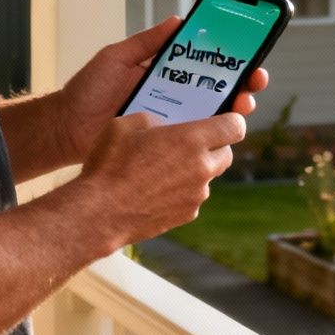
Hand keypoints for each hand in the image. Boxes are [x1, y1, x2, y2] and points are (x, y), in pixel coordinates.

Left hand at [51, 15, 268, 165]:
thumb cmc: (88, 89)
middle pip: (217, 92)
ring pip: (210, 118)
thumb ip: (147, 42)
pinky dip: (208, 138)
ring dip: (232, 111)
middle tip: (253, 81)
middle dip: (242, 85)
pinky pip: (191, 141)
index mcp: (165, 74)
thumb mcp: (117, 56)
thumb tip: (179, 20)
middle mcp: (173, 98)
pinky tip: (219, 132)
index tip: (249, 53)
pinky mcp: (162, 145)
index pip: (204, 65)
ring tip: (242, 104)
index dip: (229, 60)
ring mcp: (169, 122)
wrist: (66, 126)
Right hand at [74, 109, 249, 250]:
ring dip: (196, 170)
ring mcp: (196, 195)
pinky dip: (183, 191)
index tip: (222, 121)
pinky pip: (193, 197)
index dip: (231, 121)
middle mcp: (201, 168)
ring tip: (164, 169)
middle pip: (226, 154)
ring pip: (208, 177)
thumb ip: (154, 119)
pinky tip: (156, 189)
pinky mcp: (187, 214)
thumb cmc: (110, 165)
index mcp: (191, 140)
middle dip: (213, 147)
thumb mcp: (126, 125)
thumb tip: (163, 126)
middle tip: (189, 144)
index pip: (235, 127)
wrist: (100, 212)